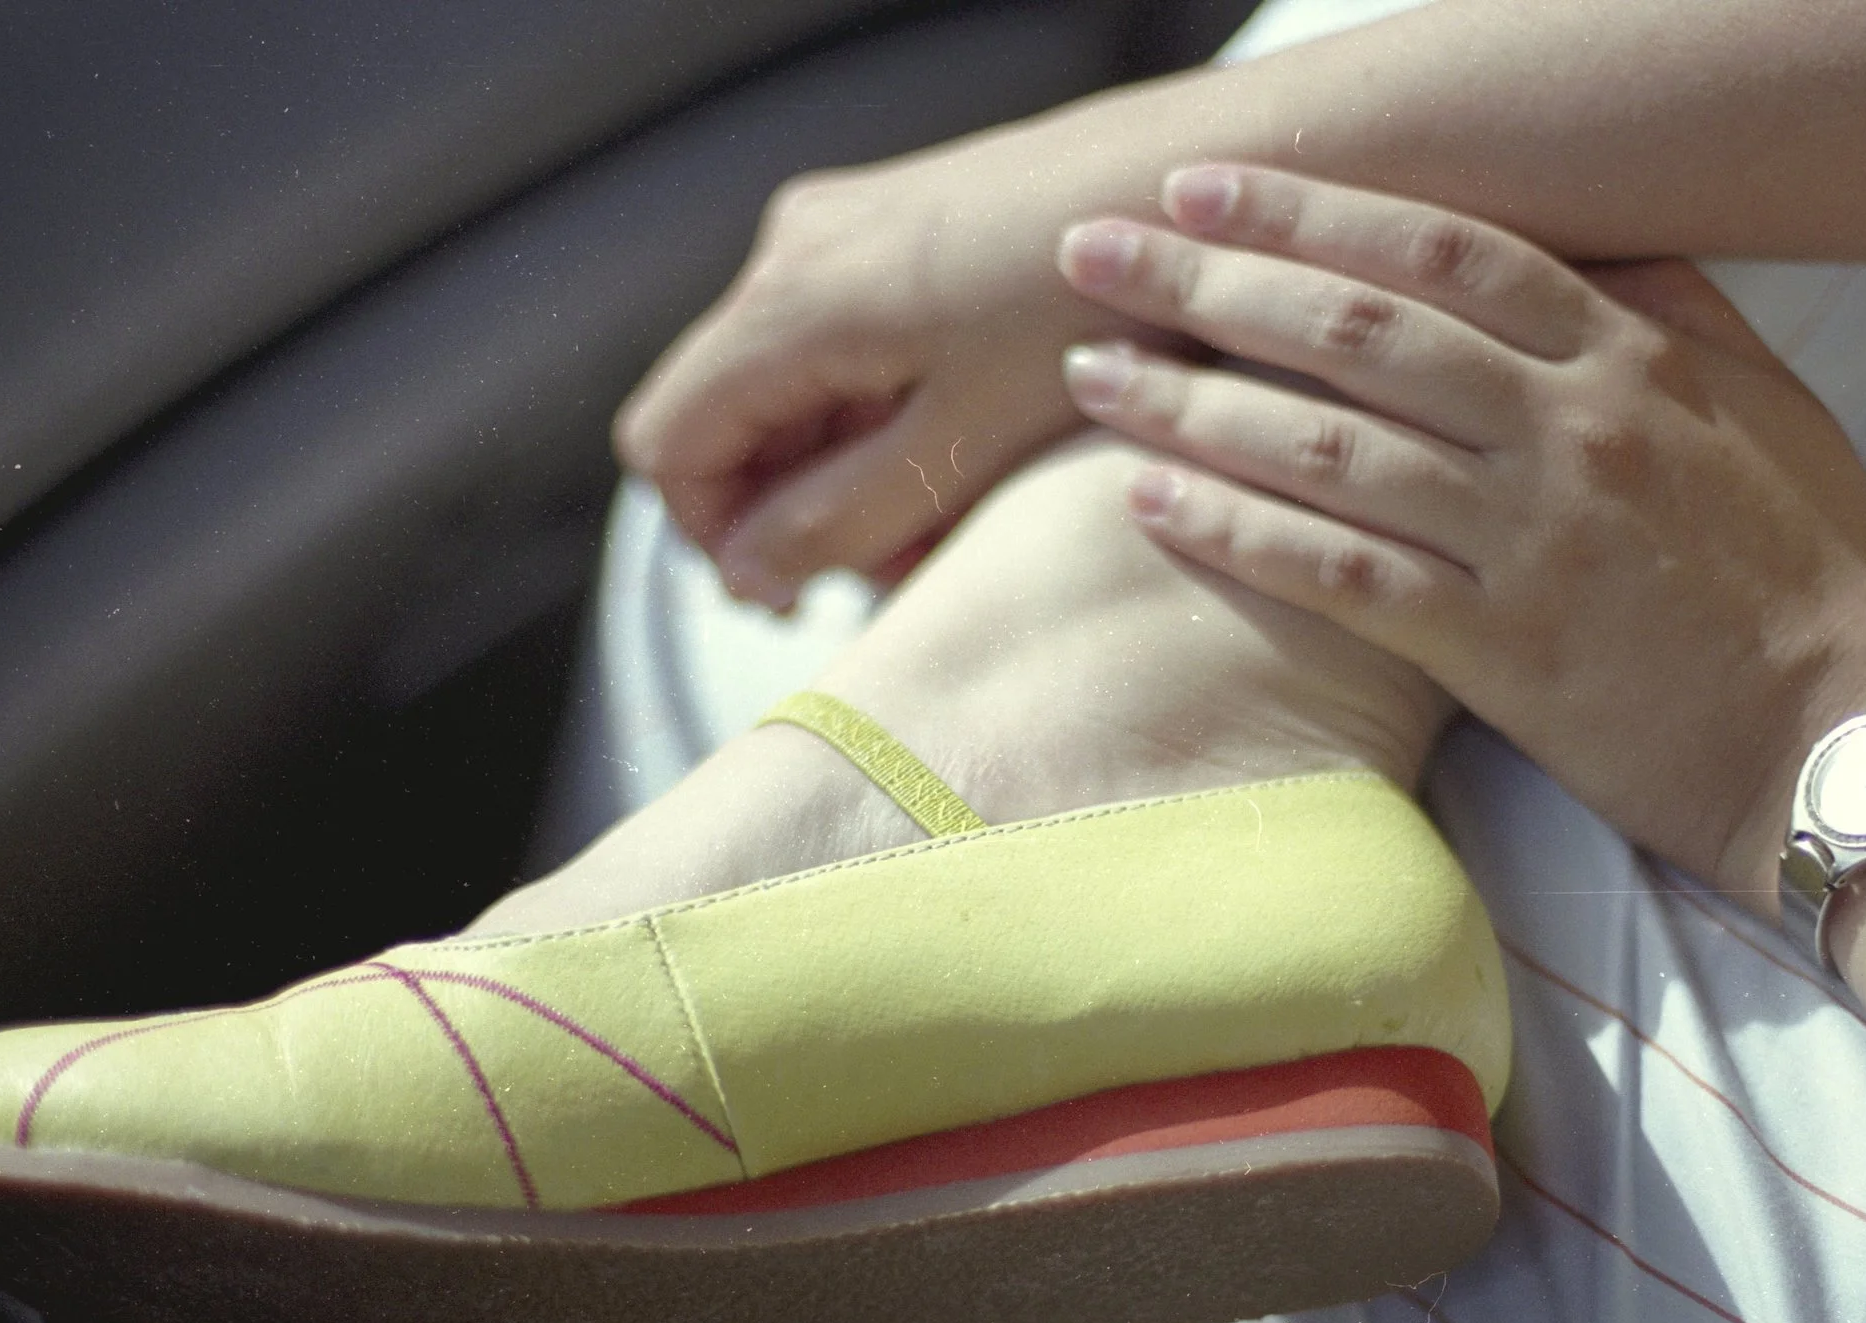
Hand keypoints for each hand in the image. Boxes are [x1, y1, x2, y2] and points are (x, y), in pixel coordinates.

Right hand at [613, 114, 1191, 605]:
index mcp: (791, 302)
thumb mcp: (960, 448)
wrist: (1197, 182)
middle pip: (726, 415)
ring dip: (844, 471)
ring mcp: (845, 227)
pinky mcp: (896, 224)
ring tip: (945, 525)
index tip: (789, 597)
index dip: (712, 538)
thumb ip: (835, 522)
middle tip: (889, 572)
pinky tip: (965, 457)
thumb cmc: (1091, 310)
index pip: (668, 444)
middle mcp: (795, 248)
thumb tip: (746, 575)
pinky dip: (881, 414)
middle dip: (791, 509)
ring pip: (790, 386)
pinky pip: (844, 342)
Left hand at [1054, 165, 1865, 911]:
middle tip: (1093, 251)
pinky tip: (1149, 500)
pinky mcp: (1501, 651)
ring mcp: (1531, 539)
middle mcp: (1568, 428)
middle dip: (1208, 278)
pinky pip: (1339, 576)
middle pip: (1352, 327)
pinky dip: (1238, 532)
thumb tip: (1588, 237)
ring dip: (1191, 401)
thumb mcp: (1768, 403)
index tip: (1203, 186)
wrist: (1855, 740)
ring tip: (1089, 371)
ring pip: (1325, 445)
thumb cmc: (1815, 570)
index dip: (1310, 208)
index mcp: (1630, 354)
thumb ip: (1669, 310)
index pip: (1441, 249)